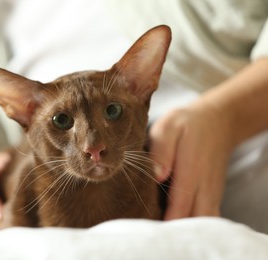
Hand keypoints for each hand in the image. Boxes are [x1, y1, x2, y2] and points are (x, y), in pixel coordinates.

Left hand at [149, 101, 232, 219]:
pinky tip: (177, 219)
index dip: (165, 219)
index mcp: (191, 169)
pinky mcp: (213, 193)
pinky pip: (208, 215)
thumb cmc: (187, 123)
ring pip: (202, 219)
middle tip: (151, 226)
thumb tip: (156, 175)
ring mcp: (211, 191)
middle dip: (173, 227)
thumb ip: (162, 149)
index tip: (148, 225)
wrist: (218, 121)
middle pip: (192, 218)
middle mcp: (204, 184)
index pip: (179, 204)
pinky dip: (194, 221)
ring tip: (162, 223)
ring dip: (185, 225)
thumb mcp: (169, 126)